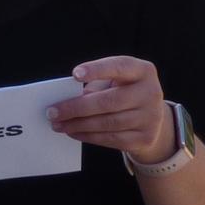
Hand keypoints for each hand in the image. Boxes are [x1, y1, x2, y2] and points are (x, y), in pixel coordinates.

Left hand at [48, 56, 173, 159]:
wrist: (152, 119)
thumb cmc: (124, 93)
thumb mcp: (115, 82)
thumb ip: (95, 85)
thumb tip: (65, 100)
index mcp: (143, 71)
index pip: (120, 66)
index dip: (97, 69)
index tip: (74, 74)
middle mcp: (151, 92)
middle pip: (109, 101)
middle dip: (76, 107)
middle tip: (52, 112)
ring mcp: (151, 117)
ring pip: (107, 123)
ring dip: (78, 124)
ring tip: (58, 124)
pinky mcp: (144, 138)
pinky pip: (110, 139)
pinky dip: (87, 136)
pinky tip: (73, 132)